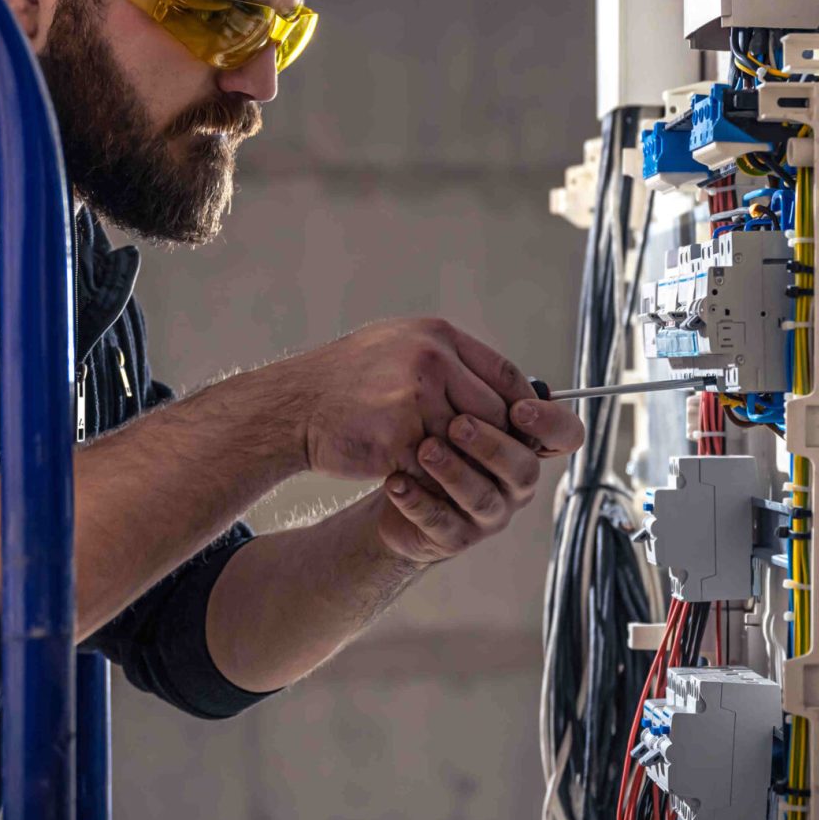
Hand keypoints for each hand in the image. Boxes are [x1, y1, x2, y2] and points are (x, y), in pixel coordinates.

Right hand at [281, 317, 577, 481]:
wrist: (293, 405)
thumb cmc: (349, 380)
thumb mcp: (402, 347)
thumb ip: (450, 362)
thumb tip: (504, 388)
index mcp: (437, 337)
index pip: (504, 373)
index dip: (521, 405)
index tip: (525, 427)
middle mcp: (431, 360)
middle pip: (493, 412)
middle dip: (493, 441)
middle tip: (489, 460)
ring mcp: (414, 398)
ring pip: (466, 444)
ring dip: (462, 462)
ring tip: (454, 472)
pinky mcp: (397, 436)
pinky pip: (434, 467)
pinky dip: (434, 479)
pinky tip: (426, 482)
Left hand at [373, 398, 584, 564]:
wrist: (397, 488)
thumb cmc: (436, 440)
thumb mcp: (459, 409)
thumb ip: (479, 390)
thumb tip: (478, 363)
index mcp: (525, 447)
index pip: (566, 436)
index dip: (551, 424)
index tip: (520, 409)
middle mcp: (515, 484)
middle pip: (522, 468)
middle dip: (492, 445)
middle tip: (458, 424)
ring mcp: (488, 514)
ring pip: (482, 498)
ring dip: (454, 472)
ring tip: (425, 449)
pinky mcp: (454, 538)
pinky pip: (440, 522)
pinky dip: (418, 500)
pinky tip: (396, 481)